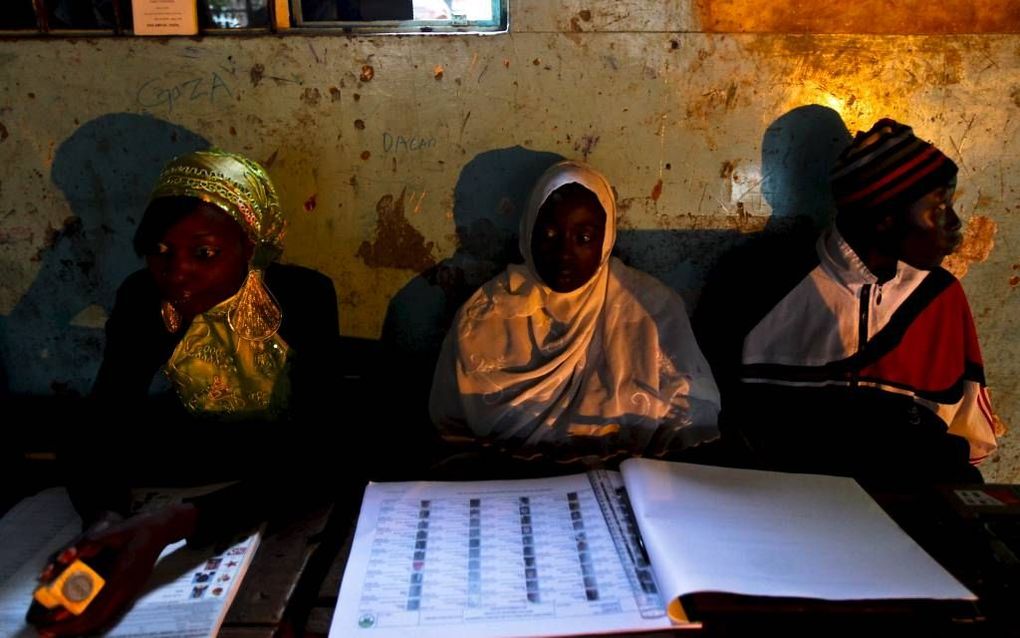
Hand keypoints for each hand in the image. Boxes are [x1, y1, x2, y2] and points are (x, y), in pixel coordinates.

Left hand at [28, 503, 197, 636]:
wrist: (160, 531)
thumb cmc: (136, 530)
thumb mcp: (111, 532)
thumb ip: (87, 545)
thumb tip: (64, 558)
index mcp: (121, 577)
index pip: (94, 609)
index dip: (70, 622)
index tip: (50, 625)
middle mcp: (125, 590)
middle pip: (96, 620)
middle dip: (70, 630)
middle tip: (47, 632)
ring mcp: (129, 593)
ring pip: (103, 620)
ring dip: (80, 628)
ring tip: (58, 631)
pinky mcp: (128, 592)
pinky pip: (108, 614)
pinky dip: (90, 621)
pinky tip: (78, 621)